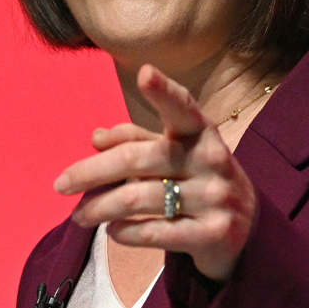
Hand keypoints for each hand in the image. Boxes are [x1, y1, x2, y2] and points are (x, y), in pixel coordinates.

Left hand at [52, 65, 258, 282]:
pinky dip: (125, 232)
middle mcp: (212, 160)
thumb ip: (136, 141)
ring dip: (99, 208)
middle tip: (60, 185)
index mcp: (201, 133)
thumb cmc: (198, 183)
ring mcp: (216, 198)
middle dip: (90, 172)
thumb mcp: (174, 156)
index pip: (182, 108)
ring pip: (138, 198)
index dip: (164, 91)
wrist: (248, 234)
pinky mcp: (213, 235)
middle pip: (136, 159)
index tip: (145, 72)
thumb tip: (96, 137)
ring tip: (79, 216)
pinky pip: (155, 231)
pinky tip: (112, 231)